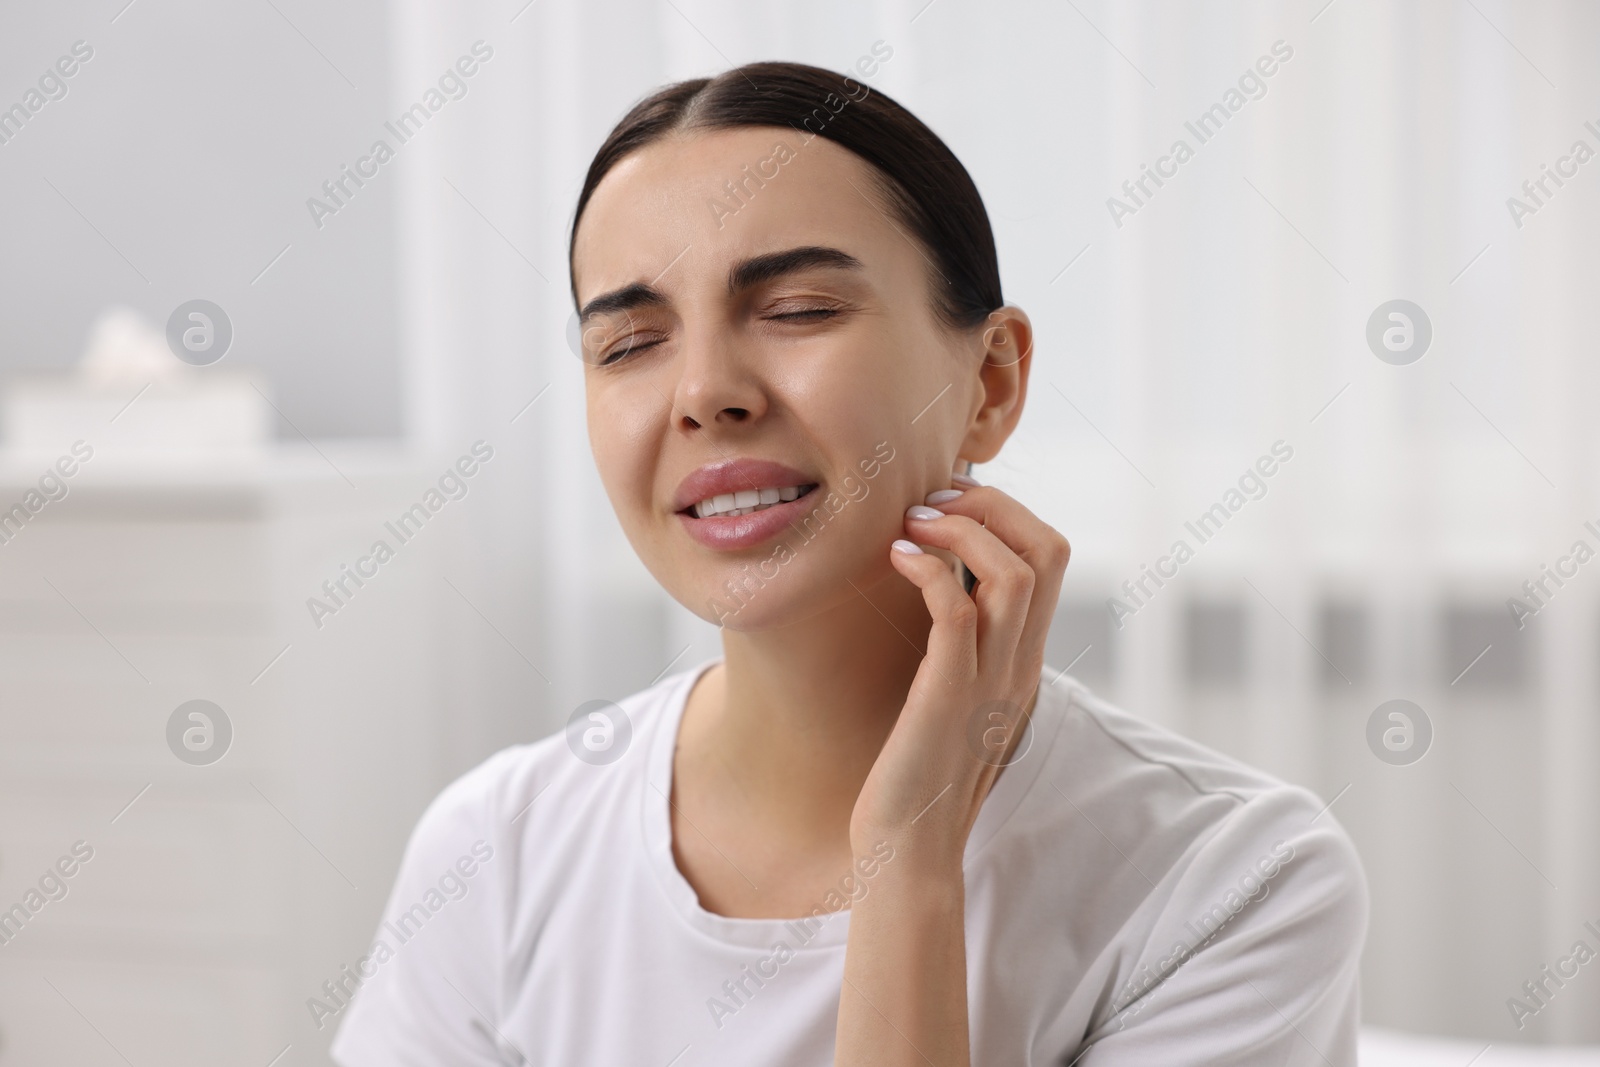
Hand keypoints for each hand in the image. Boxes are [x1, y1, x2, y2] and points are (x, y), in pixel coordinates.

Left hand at [849, 473, 1069, 868]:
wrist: (910, 848)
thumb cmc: (918, 772)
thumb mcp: (954, 697)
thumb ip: (963, 648)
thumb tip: (939, 588)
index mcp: (1024, 657)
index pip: (1052, 555)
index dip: (1007, 510)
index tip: (951, 502)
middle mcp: (1020, 662)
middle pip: (1047, 550)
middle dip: (992, 504)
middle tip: (935, 499)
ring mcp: (990, 679)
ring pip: (1013, 572)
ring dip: (961, 528)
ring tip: (912, 521)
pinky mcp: (949, 695)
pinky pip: (955, 608)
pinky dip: (929, 568)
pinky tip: (896, 559)